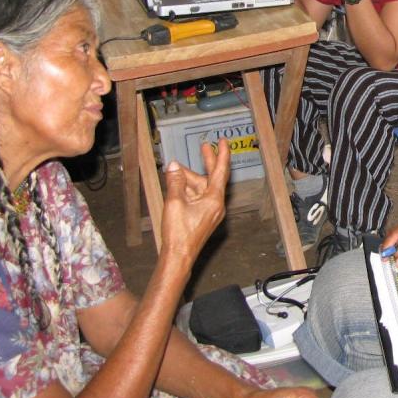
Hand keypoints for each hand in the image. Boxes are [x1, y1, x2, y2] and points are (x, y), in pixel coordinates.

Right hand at [159, 139, 230, 260]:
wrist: (179, 255)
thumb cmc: (179, 233)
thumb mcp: (174, 202)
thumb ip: (175, 182)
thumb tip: (173, 166)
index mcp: (214, 199)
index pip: (220, 171)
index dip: (222, 154)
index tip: (224, 142)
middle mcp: (216, 204)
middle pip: (211, 177)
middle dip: (207, 162)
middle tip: (204, 146)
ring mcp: (211, 211)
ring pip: (201, 188)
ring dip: (189, 179)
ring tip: (173, 172)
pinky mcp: (204, 217)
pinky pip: (198, 198)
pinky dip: (188, 190)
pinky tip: (176, 186)